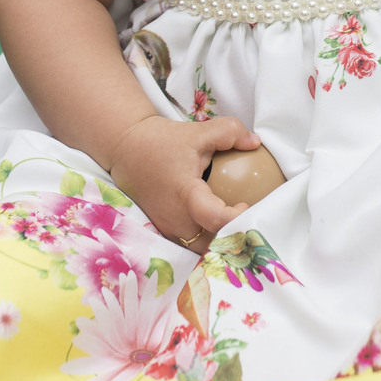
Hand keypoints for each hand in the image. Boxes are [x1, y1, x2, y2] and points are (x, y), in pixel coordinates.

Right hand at [107, 116, 261, 252]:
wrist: (125, 148)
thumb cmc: (161, 141)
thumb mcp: (198, 132)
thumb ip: (230, 132)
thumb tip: (255, 143)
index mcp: (186, 196)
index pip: (216, 219)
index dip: (237, 218)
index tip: (247, 204)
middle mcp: (176, 219)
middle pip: (213, 243)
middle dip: (234, 235)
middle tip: (249, 217)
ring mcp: (168, 229)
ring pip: (202, 249)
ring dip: (220, 239)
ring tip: (234, 222)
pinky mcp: (164, 230)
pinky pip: (190, 244)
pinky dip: (206, 238)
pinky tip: (217, 224)